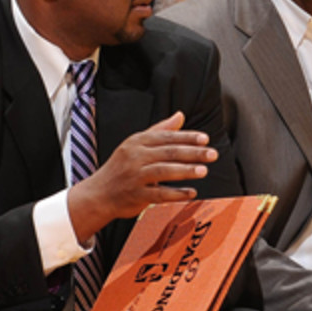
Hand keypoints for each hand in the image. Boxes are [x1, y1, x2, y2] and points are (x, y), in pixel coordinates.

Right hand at [67, 112, 216, 242]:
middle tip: (212, 154)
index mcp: (137, 141)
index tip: (205, 139)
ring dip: (186, 170)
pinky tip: (192, 192)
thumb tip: (180, 115)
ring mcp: (135, 176)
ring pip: (164, 171)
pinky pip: (159, 194)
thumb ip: (160, 130)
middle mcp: (135, 156)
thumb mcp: (136, 144)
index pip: (166, 137)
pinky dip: (176, 194)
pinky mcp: (136, 195)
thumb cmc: (121, 167)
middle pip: (168, 152)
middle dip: (192, 153)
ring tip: (204, 170)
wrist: (99, 193)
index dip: (187, 137)